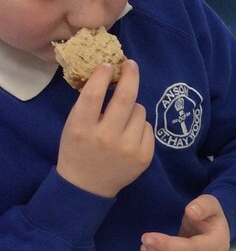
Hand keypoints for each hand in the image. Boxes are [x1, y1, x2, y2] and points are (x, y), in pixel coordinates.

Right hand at [57, 60, 154, 197]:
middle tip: (131, 65)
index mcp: (82, 129)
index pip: (94, 95)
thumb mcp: (73, 125)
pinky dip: (139, 125)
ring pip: (139, 111)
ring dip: (132, 107)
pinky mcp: (144, 156)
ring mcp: (128, 149)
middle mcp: (107, 138)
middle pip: (125, 99)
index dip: (102, 76)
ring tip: (121, 119)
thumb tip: (110, 73)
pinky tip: (129, 134)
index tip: (109, 64)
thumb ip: (89, 104)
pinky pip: (147, 127)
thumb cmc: (78, 149)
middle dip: (130, 77)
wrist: (87, 186)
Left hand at [140, 194, 230, 250]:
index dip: (167, 244)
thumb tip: (191, 211)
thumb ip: (203, 204)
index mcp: (218, 244)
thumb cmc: (209, 219)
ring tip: (146, 247)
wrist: (214, 235)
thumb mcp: (210, 204)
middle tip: (145, 241)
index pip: (190, 250)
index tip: (148, 236)